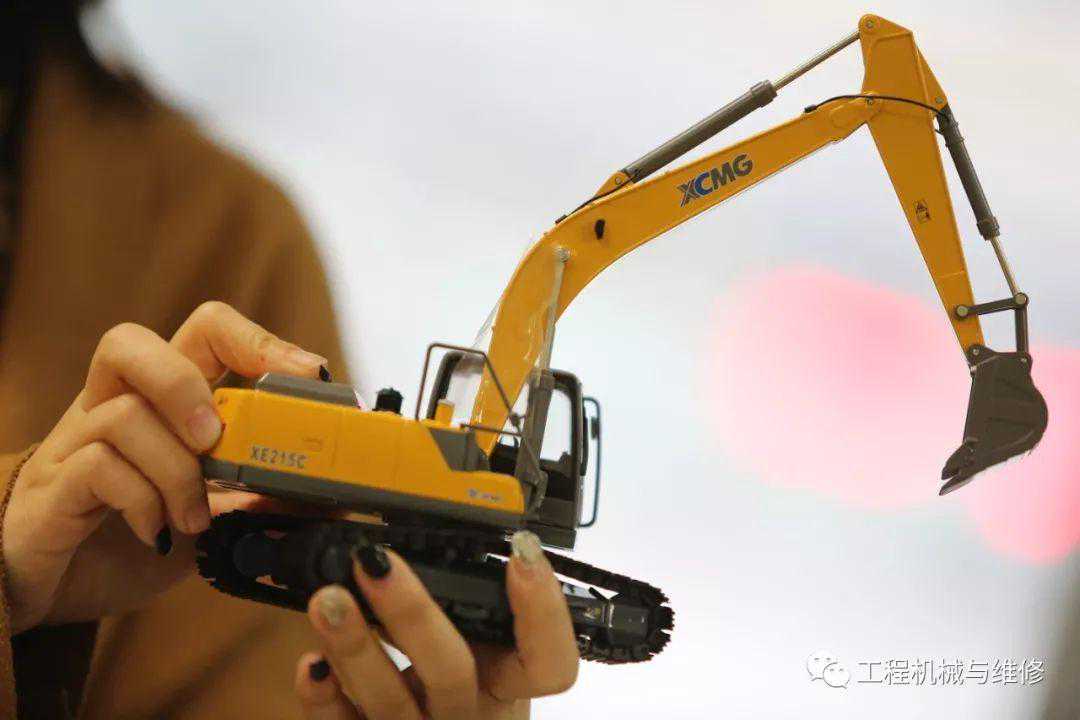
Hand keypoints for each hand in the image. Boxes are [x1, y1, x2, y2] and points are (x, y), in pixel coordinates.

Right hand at [2, 302, 327, 632]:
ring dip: (176, 469)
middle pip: (127, 343)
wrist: (54, 591)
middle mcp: (112, 406)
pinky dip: (143, 500)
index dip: (258, 340)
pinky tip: (160, 533)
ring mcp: (76, 443)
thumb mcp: (212, 514)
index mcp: (161, 400)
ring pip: (122, 413)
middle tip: (215, 437)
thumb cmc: (134, 539)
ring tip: (197, 517)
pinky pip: (97, 466)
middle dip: (183, 384)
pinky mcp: (54, 487)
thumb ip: (259, 498)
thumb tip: (327, 498)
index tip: (309, 375)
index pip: (203, 332)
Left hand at [294, 530, 578, 718]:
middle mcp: (468, 711)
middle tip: (377, 564)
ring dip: (355, 646)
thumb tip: (417, 524)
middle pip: (452, 673)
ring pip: (391, 703)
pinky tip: (310, 662)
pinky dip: (323, 698)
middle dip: (412, 614)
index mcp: (505, 680)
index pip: (550, 662)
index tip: (520, 554)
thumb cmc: (450, 680)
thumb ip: (458, 590)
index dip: (542, 611)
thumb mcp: (471, 635)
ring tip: (328, 600)